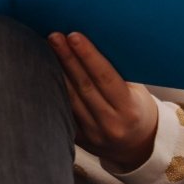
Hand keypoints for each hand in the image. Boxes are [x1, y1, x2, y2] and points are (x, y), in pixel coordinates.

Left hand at [48, 32, 158, 172]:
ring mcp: (93, 134)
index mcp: (130, 109)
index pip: (106, 77)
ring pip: (70, 99)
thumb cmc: (138, 109)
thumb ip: (119, 73)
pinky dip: (55, 92)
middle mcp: (111, 124)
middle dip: (67, 59)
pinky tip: (45, 74)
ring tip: (47, 49)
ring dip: (57, 72)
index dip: (89, 56)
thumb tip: (96, 41)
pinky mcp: (79, 141)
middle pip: (84, 86)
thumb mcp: (138, 92)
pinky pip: (64, 112)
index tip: (74, 36)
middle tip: (55, 37)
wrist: (138, 147)